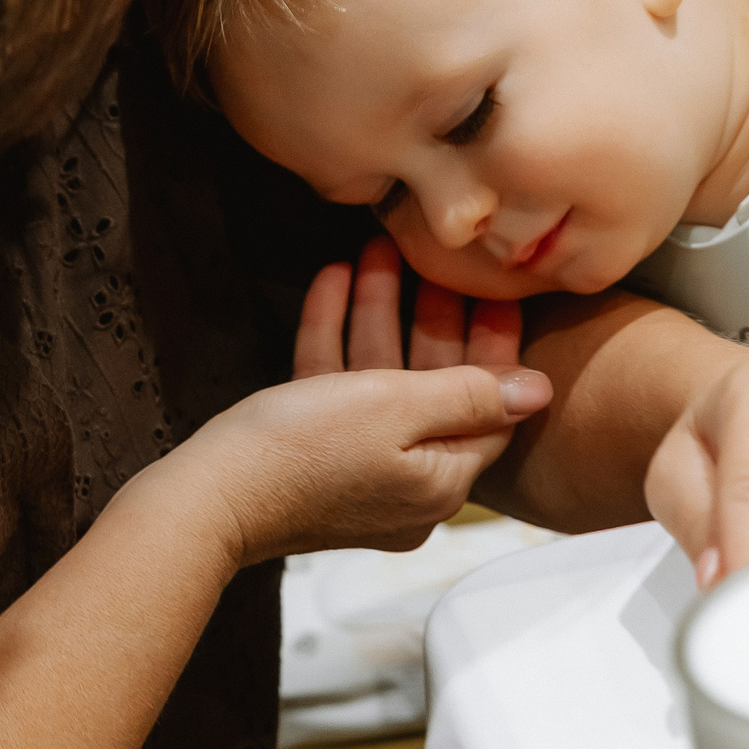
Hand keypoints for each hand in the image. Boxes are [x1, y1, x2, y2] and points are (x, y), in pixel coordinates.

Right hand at [122, 237, 553, 568]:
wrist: (208, 498)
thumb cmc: (303, 450)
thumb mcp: (396, 408)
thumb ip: (470, 394)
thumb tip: (540, 390)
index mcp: (442, 482)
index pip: (490, 408)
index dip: (494, 343)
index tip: (493, 286)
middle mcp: (409, 487)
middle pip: (434, 391)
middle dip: (428, 317)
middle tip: (432, 258)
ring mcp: (360, 476)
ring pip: (381, 383)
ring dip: (377, 314)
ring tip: (374, 250)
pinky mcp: (316, 463)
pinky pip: (338, 395)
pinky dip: (336, 341)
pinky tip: (331, 282)